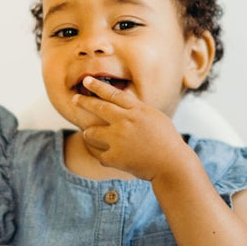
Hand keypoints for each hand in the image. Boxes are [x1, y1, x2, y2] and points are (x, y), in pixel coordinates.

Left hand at [73, 77, 187, 180]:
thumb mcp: (155, 117)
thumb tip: (123, 101)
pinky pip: (100, 155)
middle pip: (98, 107)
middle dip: (84, 102)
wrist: (172, 164)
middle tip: (74, 99)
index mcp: (136, 110)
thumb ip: (137, 109)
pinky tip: (115, 159)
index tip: (86, 81)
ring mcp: (118, 138)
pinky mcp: (114, 156)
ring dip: (89, 134)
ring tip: (91, 135)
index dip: (98, 86)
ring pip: (91, 133)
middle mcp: (125, 121)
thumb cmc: (167, 141)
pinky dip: (106, 157)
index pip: (113, 94)